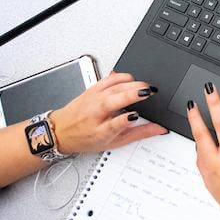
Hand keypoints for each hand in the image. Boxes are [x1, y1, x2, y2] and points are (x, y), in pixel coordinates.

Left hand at [48, 72, 165, 153]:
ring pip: (112, 87)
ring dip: (130, 83)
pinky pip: (108, 78)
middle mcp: (95, 113)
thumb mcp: (113, 143)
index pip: (114, 125)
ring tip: (145, 86)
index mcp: (101, 131)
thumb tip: (159, 129)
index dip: (125, 120)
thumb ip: (138, 134)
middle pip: (113, 100)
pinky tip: (131, 79)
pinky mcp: (92, 88)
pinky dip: (121, 76)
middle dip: (131, 94)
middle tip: (150, 92)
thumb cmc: (86, 138)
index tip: (135, 116)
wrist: (60, 131)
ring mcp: (93, 99)